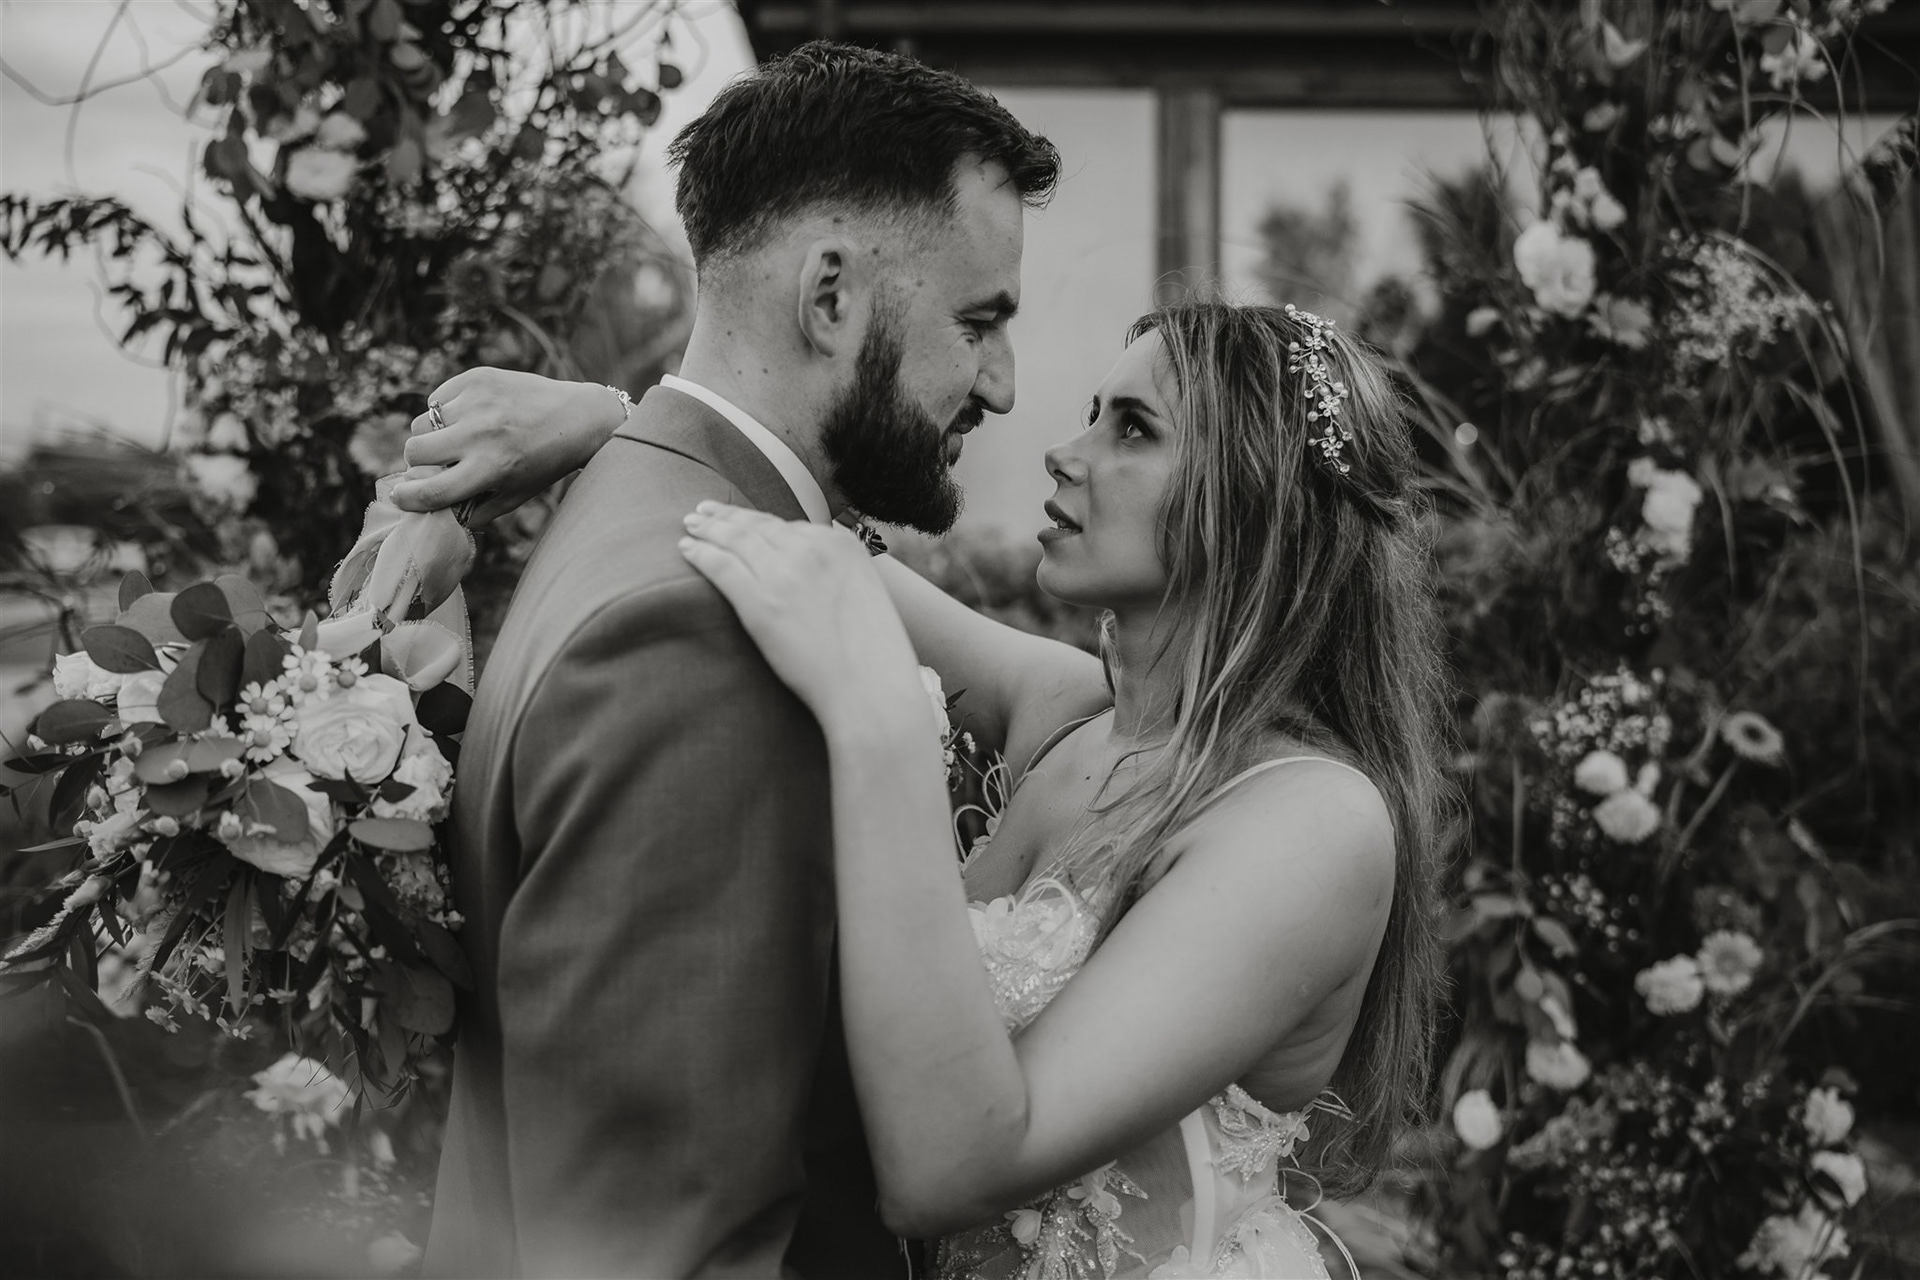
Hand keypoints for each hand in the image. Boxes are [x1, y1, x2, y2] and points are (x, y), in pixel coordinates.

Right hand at [387, 368, 628, 525]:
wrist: (578, 417)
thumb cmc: (545, 463)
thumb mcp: (515, 494)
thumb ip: (475, 510)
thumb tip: (434, 514)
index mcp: (491, 468)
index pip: (432, 489)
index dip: (408, 498)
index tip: (399, 497)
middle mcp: (482, 433)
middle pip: (415, 450)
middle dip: (418, 463)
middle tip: (433, 464)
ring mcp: (478, 401)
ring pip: (422, 422)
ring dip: (431, 435)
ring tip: (458, 438)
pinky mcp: (478, 378)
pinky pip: (438, 398)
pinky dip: (445, 411)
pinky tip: (470, 416)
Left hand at [679, 502, 924, 731]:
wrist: (870, 689)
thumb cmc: (874, 658)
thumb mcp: (865, 596)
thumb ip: (837, 577)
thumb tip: (814, 580)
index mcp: (841, 545)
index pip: (789, 526)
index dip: (759, 522)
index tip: (742, 520)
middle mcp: (812, 549)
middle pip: (759, 526)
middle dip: (728, 516)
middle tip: (704, 511)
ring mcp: (784, 573)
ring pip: (735, 539)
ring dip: (709, 528)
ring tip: (690, 524)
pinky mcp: (759, 601)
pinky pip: (721, 566)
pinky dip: (700, 554)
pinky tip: (686, 549)